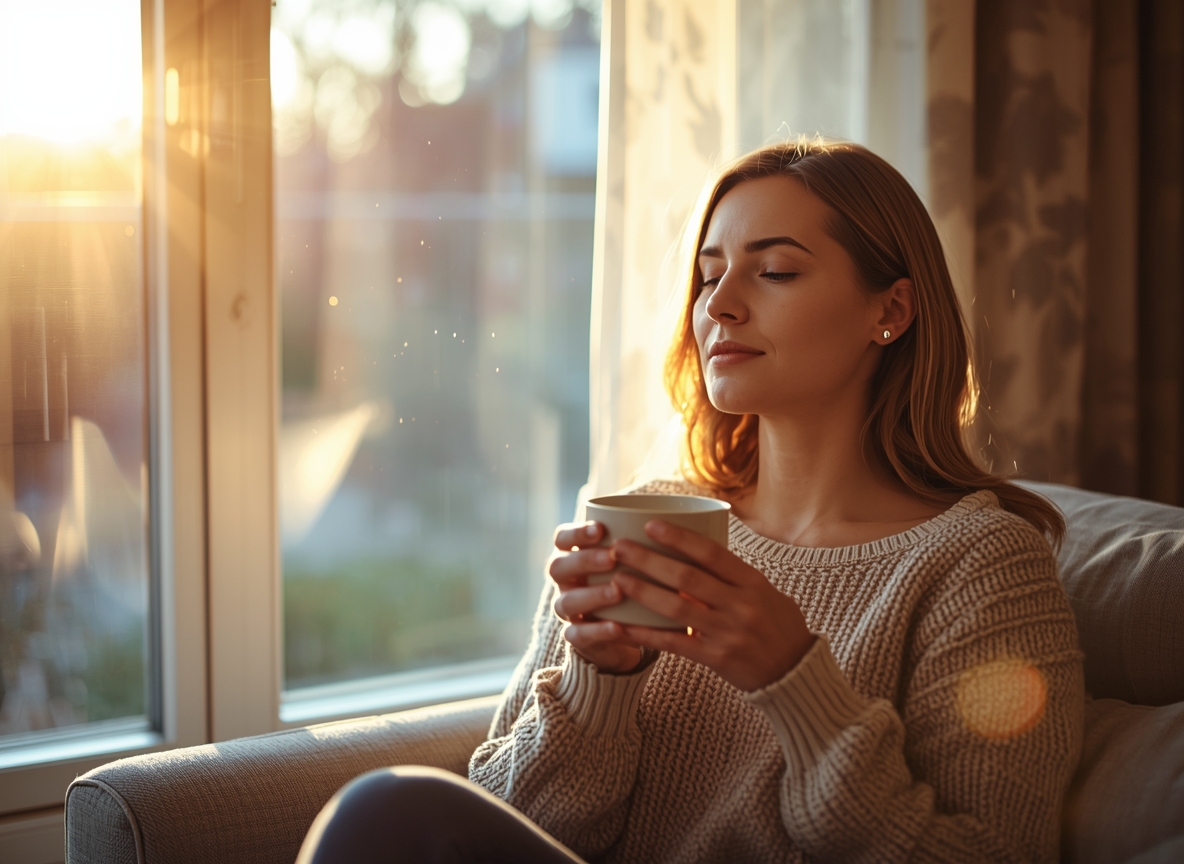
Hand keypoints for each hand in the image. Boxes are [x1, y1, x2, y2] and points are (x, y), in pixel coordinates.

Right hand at [548, 521, 644, 673]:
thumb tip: (688, 520)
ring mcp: (569, 610)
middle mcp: (567, 581)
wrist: (625, 632)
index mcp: (575, 555)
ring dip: (592, 595)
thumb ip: (646, 544)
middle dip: (585, 559)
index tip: (601, 528)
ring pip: (566, 601)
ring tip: (617, 591)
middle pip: (559, 566)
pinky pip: (577, 635)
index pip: (562, 538)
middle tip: (613, 557)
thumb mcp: (637, 562)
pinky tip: (617, 627)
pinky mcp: (577, 637)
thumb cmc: (634, 584)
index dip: (577, 532)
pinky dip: (597, 631)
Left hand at [610, 519, 815, 691]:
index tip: (651, 525)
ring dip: (643, 591)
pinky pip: (674, 644)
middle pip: (687, 577)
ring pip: (676, 608)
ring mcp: (727, 633)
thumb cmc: (779, 626)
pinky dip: (646, 634)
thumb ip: (731, 578)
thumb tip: (691, 556)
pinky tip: (622, 627)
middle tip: (620, 547)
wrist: (796, 674)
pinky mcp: (716, 659)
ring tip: (616, 578)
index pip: (712, 553)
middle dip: (649, 560)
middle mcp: (740, 605)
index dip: (679, 537)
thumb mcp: (765, 594)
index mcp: (753, 583)